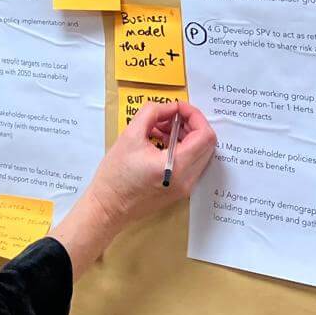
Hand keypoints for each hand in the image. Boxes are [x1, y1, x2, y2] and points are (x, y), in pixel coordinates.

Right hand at [50, 101, 216, 278]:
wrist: (108, 207)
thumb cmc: (115, 174)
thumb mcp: (129, 135)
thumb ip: (152, 113)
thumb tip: (170, 107)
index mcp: (176, 165)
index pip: (204, 135)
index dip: (194, 115)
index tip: (176, 108)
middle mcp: (187, 179)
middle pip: (207, 144)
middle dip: (191, 124)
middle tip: (169, 117)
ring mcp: (186, 187)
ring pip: (201, 153)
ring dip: (187, 136)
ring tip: (161, 129)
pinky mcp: (181, 190)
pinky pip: (192, 163)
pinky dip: (183, 148)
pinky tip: (161, 143)